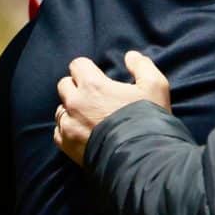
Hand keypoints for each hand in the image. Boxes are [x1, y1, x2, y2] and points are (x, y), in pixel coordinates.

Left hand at [54, 51, 170, 165]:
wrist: (140, 158)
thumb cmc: (147, 118)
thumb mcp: (155, 86)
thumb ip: (142, 66)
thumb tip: (130, 56)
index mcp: (93, 85)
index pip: (77, 65)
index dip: (87, 68)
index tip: (97, 75)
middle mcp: (75, 104)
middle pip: (64, 85)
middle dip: (76, 86)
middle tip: (94, 95)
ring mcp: (68, 126)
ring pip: (60, 110)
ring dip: (71, 109)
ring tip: (89, 116)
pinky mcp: (67, 146)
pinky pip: (59, 132)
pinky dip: (68, 129)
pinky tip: (83, 132)